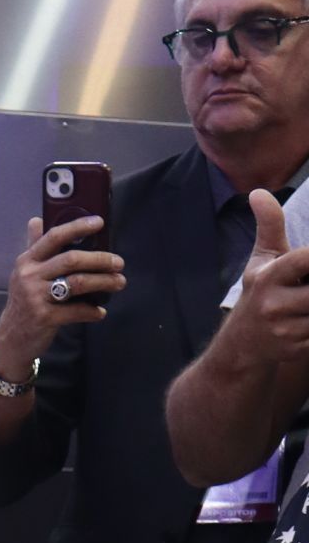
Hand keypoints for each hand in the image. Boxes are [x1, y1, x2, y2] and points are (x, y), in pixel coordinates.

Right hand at [0, 216, 126, 375]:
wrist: (11, 338)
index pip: (53, 237)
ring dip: (103, 282)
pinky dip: (92, 311)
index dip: (77, 227)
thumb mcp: (23, 273)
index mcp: (27, 261)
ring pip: (77, 283)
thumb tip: (36, 220)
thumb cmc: (23, 302)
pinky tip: (100, 312)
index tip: (99, 222)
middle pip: (71, 260)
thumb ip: (33, 247)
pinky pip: (76, 311)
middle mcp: (29, 276)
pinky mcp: (44, 317)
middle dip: (100, 260)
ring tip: (119, 283)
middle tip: (119, 263)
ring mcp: (36, 297)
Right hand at [213, 189, 308, 370]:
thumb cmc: (259, 294)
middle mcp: (273, 304)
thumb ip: (269, 226)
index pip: (305, 258)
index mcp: (267, 277)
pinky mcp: (296, 350)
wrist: (240, 347)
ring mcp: (284, 330)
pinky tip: (307, 317)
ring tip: (306, 297)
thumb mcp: (260, 261)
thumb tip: (258, 193)